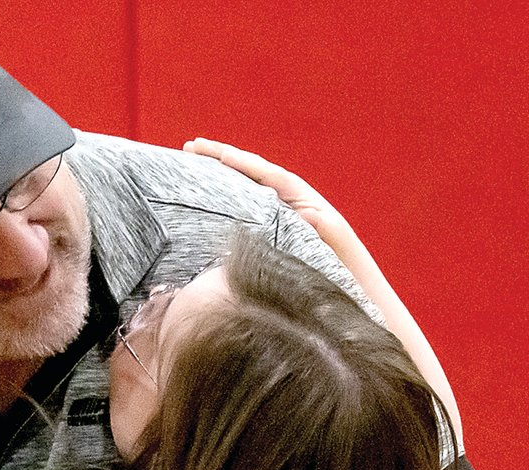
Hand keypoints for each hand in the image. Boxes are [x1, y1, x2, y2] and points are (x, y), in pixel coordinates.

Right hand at [183, 138, 341, 234]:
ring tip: (190, 156)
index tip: (214, 153)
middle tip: (189, 146)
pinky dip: (222, 188)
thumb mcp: (331, 236)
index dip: (238, 161)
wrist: (339, 263)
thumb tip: (307, 215)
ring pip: (239, 179)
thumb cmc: (336, 249)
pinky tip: (204, 186)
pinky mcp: (266, 216)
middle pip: (245, 166)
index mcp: (294, 190)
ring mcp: (272, 202)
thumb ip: (320, 224)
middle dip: (218, 155)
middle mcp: (280, 190)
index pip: (261, 171)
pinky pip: (240, 197)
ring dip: (215, 167)